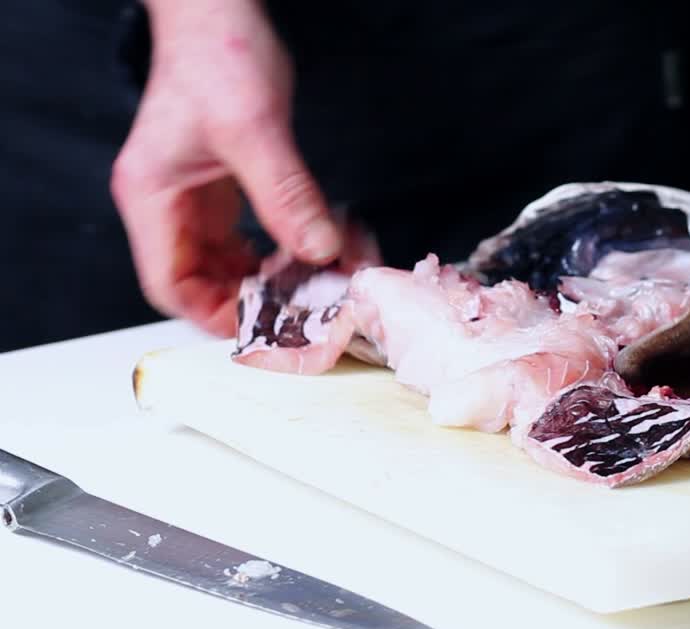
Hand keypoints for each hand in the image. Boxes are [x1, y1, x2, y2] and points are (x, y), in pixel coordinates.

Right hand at [111, 0, 344, 336]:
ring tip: (324, 272)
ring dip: (278, 274)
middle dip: (259, 296)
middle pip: (203, 282)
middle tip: (311, 300)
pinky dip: (285, 247)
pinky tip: (317, 246)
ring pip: (232, 263)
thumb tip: (321, 251)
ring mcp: (195, 197)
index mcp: (153, 197)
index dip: (215, 314)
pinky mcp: (225, 187)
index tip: (268, 323)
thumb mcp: (254, 129)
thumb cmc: (217, 53)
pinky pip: (251, 237)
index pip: (170, 284)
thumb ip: (286, 194)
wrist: (220, 10)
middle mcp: (169, 204)